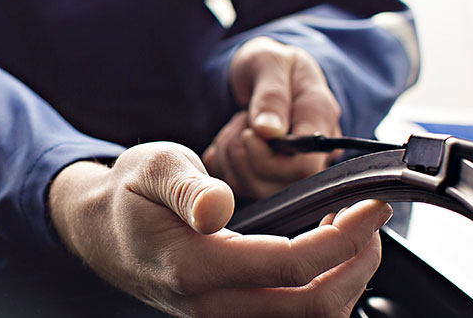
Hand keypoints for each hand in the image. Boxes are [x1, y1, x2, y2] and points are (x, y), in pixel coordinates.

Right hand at [48, 142, 389, 317]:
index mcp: (194, 265)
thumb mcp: (153, 168)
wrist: (99, 231)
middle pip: (313, 306)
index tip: (372, 206)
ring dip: (346, 282)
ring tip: (355, 235)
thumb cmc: (130, 195)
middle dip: (359, 264)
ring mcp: (221, 317)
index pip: (291, 264)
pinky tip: (329, 255)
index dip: (344, 238)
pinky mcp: (231, 316)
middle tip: (373, 220)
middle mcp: (211, 304)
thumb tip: (218, 207)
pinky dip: (324, 291)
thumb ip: (187, 187)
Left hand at [202, 37, 342, 198]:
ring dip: (232, 157)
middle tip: (239, 122)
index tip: (247, 130)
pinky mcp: (269, 177)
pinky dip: (223, 164)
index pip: (302, 167)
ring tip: (237, 126)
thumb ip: (271, 94)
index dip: (267, 158)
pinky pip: (239, 188)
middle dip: (243, 156)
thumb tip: (269, 131)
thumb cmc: (270, 63)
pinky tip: (230, 140)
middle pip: (278, 186)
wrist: (263, 71)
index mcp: (320, 119)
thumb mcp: (268, 62)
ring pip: (256, 190)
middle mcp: (314, 152)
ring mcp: (292, 169)